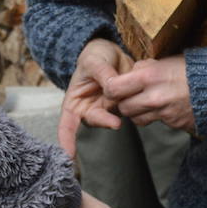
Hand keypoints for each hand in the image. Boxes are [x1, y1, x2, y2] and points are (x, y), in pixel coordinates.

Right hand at [56, 38, 133, 157]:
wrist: (113, 53)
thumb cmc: (94, 57)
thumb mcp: (93, 60)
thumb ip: (101, 72)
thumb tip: (111, 86)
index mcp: (75, 101)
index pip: (67, 125)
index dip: (66, 140)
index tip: (68, 155)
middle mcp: (90, 109)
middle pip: (94, 121)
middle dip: (103, 122)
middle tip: (115, 122)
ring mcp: (107, 109)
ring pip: (112, 117)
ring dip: (120, 115)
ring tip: (128, 107)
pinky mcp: (123, 106)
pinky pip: (129, 111)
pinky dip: (134, 108)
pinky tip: (140, 102)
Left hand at [104, 55, 194, 133]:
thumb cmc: (192, 69)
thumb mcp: (165, 61)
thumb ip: (145, 68)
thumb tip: (131, 73)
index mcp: (149, 77)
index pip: (113, 88)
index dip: (110, 89)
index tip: (114, 87)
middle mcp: (154, 97)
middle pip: (123, 107)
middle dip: (123, 102)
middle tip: (129, 96)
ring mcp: (164, 113)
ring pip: (136, 119)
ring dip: (137, 112)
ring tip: (146, 102)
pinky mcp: (173, 123)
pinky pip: (155, 123)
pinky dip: (155, 117)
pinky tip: (164, 107)